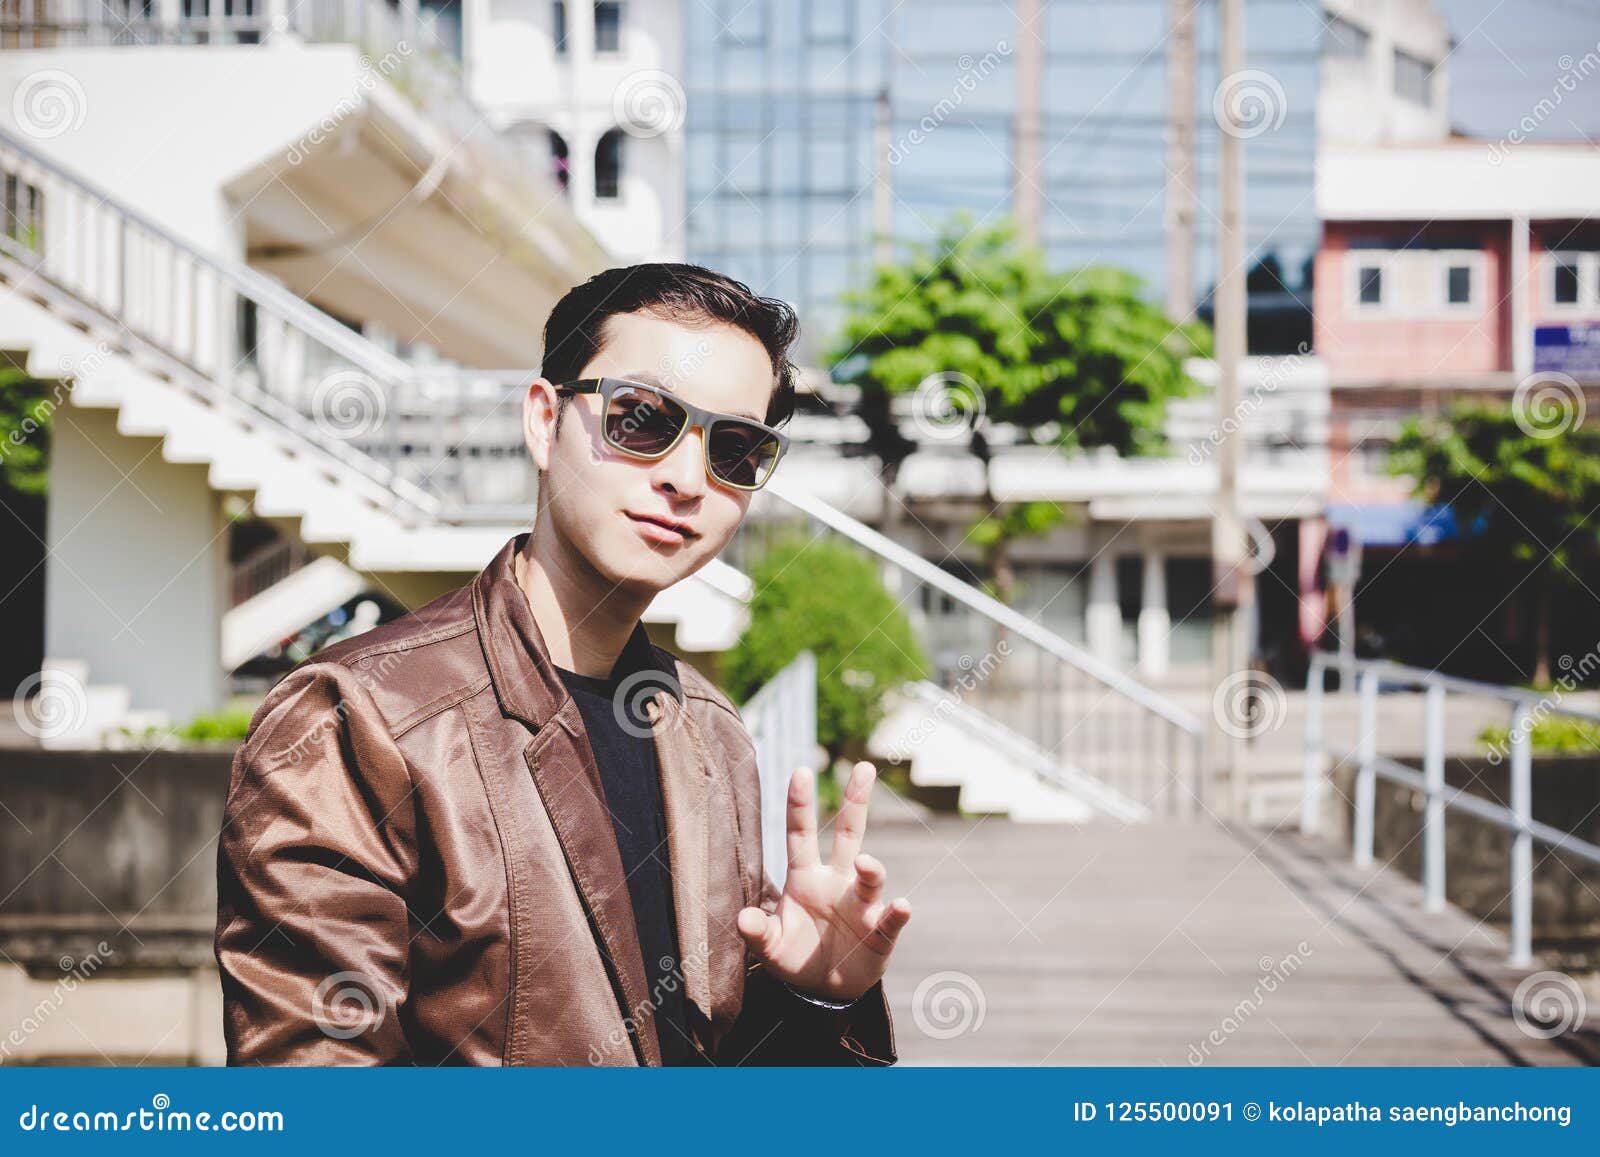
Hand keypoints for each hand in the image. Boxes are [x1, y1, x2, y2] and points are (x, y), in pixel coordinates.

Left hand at [735, 761, 911, 1001]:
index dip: (800, 805)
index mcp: (806, 878)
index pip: (802, 835)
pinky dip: (897, 914)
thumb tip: (743, 918)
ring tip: (868, 866)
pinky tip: (901, 907)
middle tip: (864, 768)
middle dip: (856, 802)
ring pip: (870, 878)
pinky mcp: (879, 934)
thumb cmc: (795, 958)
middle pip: (850, 835)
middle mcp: (837, 883)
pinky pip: (890, 920)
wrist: (824, 992)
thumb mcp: (770, 947)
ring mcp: (861, 906)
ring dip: (871, 870)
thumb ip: (757, 932)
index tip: (800, 771)